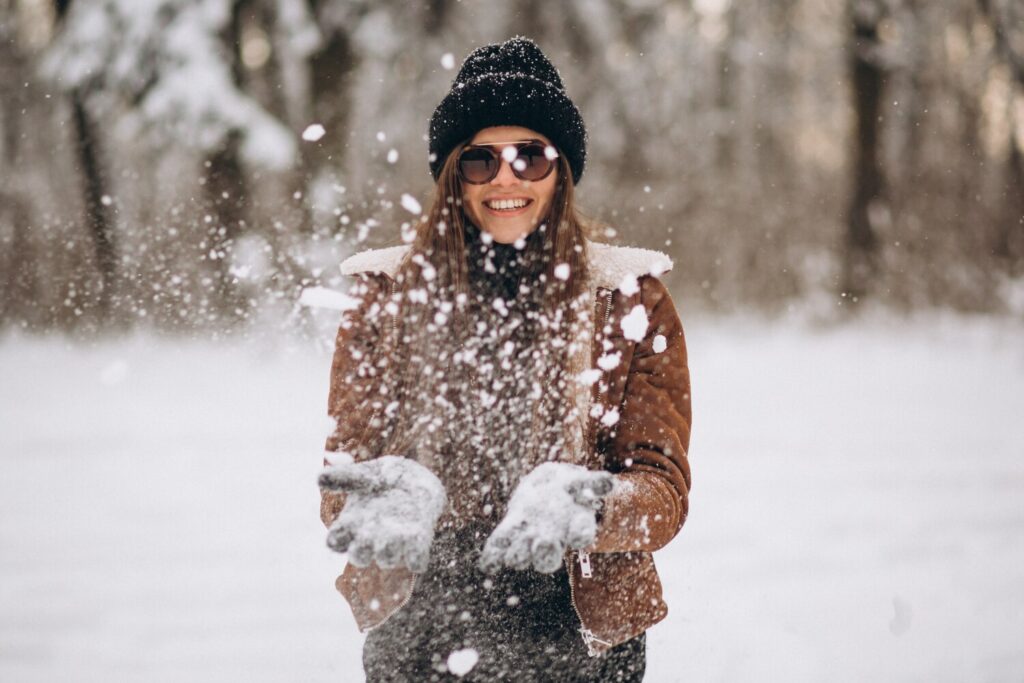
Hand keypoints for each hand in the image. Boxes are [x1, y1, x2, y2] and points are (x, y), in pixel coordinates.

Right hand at [318, 455, 445, 572]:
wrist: (416, 479)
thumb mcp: (365, 473)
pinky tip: (416, 536)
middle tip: (367, 534)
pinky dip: (415, 556)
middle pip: (358, 557)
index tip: (344, 525)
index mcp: (352, 523)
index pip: (336, 542)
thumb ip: (345, 477)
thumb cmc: (382, 478)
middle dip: (361, 552)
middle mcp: (370, 538)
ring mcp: (394, 543)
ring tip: (395, 533)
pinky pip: (415, 560)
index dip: (337, 540)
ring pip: (387, 559)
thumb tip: (319, 478)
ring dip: (389, 551)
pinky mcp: (417, 543)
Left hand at [479, 462, 613, 573]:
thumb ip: (595, 483)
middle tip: (544, 544)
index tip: (578, 536)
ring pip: (522, 555)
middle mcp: (552, 539)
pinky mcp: (509, 531)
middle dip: (545, 553)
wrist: (548, 489)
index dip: (579, 535)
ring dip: (518, 555)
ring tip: (513, 555)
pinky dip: (493, 556)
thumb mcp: (581, 482)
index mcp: (573, 526)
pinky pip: (500, 546)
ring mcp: (529, 538)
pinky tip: (487, 563)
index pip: (580, 534)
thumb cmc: (569, 487)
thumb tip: (611, 482)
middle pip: (549, 556)